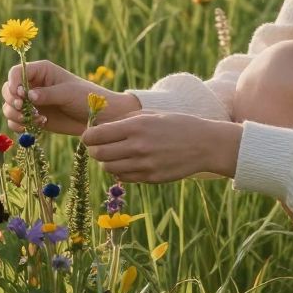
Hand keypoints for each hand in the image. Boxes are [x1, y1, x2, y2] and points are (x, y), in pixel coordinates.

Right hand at [2, 60, 139, 135]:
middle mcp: (32, 84)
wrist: (97, 118)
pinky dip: (20, 126)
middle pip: (7, 90)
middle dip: (12, 102)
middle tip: (24, 110)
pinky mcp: (33, 117)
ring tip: (35, 120)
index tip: (20, 96)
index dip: (13, 84)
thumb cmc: (86, 98)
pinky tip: (39, 126)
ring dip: (16, 116)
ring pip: (9, 107)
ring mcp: (31, 102)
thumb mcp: (67, 93)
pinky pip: (16, 122)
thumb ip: (47, 94)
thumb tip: (28, 95)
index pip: (16, 73)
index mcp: (40, 71)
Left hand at [81, 111, 240, 183]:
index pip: (96, 135)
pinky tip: (129, 163)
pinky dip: (121, 172)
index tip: (89, 137)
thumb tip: (99, 127)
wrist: (204, 144)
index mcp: (136, 126)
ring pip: (109, 168)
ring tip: (116, 155)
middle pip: (99, 154)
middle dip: (95, 150)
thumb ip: (124, 120)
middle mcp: (137, 146)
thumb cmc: (176, 124)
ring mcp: (144, 164)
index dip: (88, 136)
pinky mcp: (150, 178)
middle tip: (99, 147)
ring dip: (108, 162)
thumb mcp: (151, 114)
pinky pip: (124, 178)